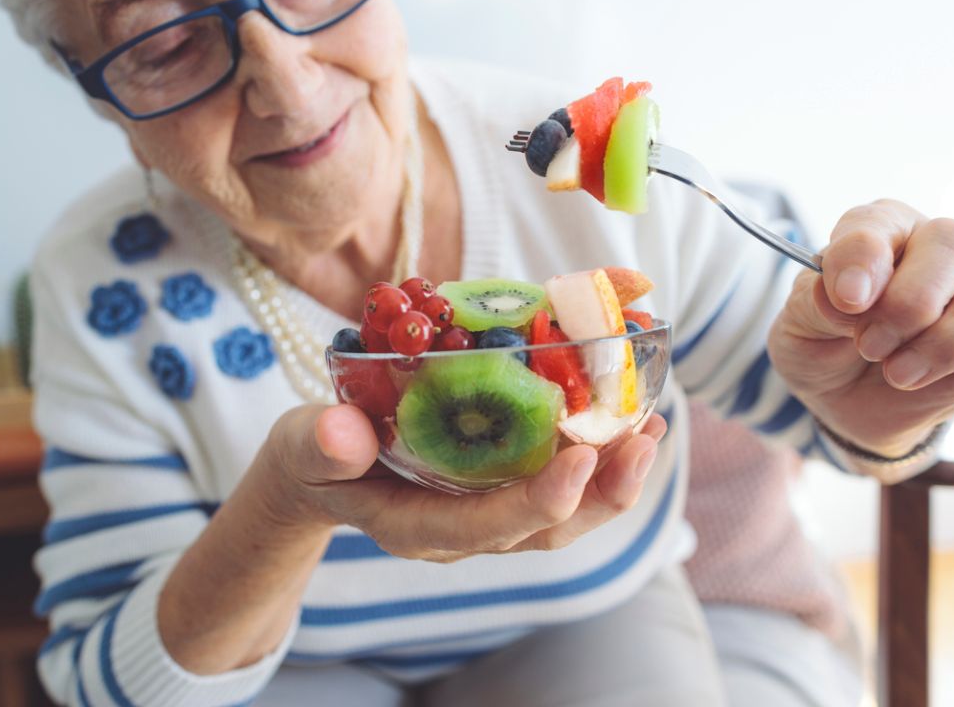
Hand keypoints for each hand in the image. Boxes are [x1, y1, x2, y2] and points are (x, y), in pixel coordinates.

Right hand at [255, 404, 666, 562]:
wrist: (320, 468)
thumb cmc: (312, 457)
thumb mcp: (303, 447)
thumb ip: (319, 446)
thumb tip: (340, 431)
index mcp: (416, 527)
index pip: (485, 526)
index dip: (537, 501)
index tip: (580, 459)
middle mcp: (462, 530)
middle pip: (544, 531)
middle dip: (598, 493)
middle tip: (640, 443)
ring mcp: (485, 514)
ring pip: (562, 514)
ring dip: (611, 478)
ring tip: (650, 429)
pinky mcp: (499, 488)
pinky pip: (558, 484)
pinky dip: (597, 459)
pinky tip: (626, 421)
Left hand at [767, 199, 953, 452]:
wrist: (844, 404)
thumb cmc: (821, 350)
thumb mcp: (796, 331)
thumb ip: (815, 304)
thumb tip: (843, 296)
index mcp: (878, 232)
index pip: (880, 223)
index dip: (865, 257)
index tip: (848, 301)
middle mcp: (937, 249)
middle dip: (911, 304)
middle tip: (871, 347)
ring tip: (903, 374)